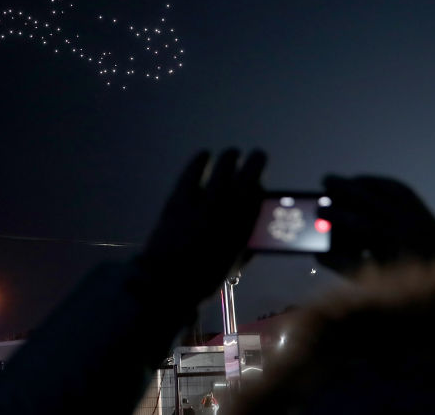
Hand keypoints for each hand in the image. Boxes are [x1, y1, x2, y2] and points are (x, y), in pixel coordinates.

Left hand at [137, 148, 265, 303]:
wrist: (168, 281)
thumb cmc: (204, 276)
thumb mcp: (234, 261)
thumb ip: (247, 240)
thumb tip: (255, 224)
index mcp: (244, 229)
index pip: (261, 195)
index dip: (265, 185)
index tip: (266, 175)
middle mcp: (228, 211)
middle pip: (246, 176)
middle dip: (254, 162)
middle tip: (255, 155)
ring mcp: (202, 203)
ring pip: (222, 170)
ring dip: (230, 158)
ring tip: (233, 153)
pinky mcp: (179, 199)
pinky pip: (192, 174)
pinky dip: (199, 162)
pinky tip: (204, 154)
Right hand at [316, 175, 434, 275]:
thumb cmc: (403, 283)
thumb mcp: (370, 280)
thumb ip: (343, 266)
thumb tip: (318, 251)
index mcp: (391, 244)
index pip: (358, 223)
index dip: (337, 215)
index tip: (320, 211)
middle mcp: (404, 223)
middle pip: (370, 198)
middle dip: (344, 187)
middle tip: (325, 180)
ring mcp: (415, 213)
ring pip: (384, 189)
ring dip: (360, 182)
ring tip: (341, 181)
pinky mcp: (421, 208)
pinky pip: (398, 188)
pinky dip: (378, 182)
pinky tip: (364, 182)